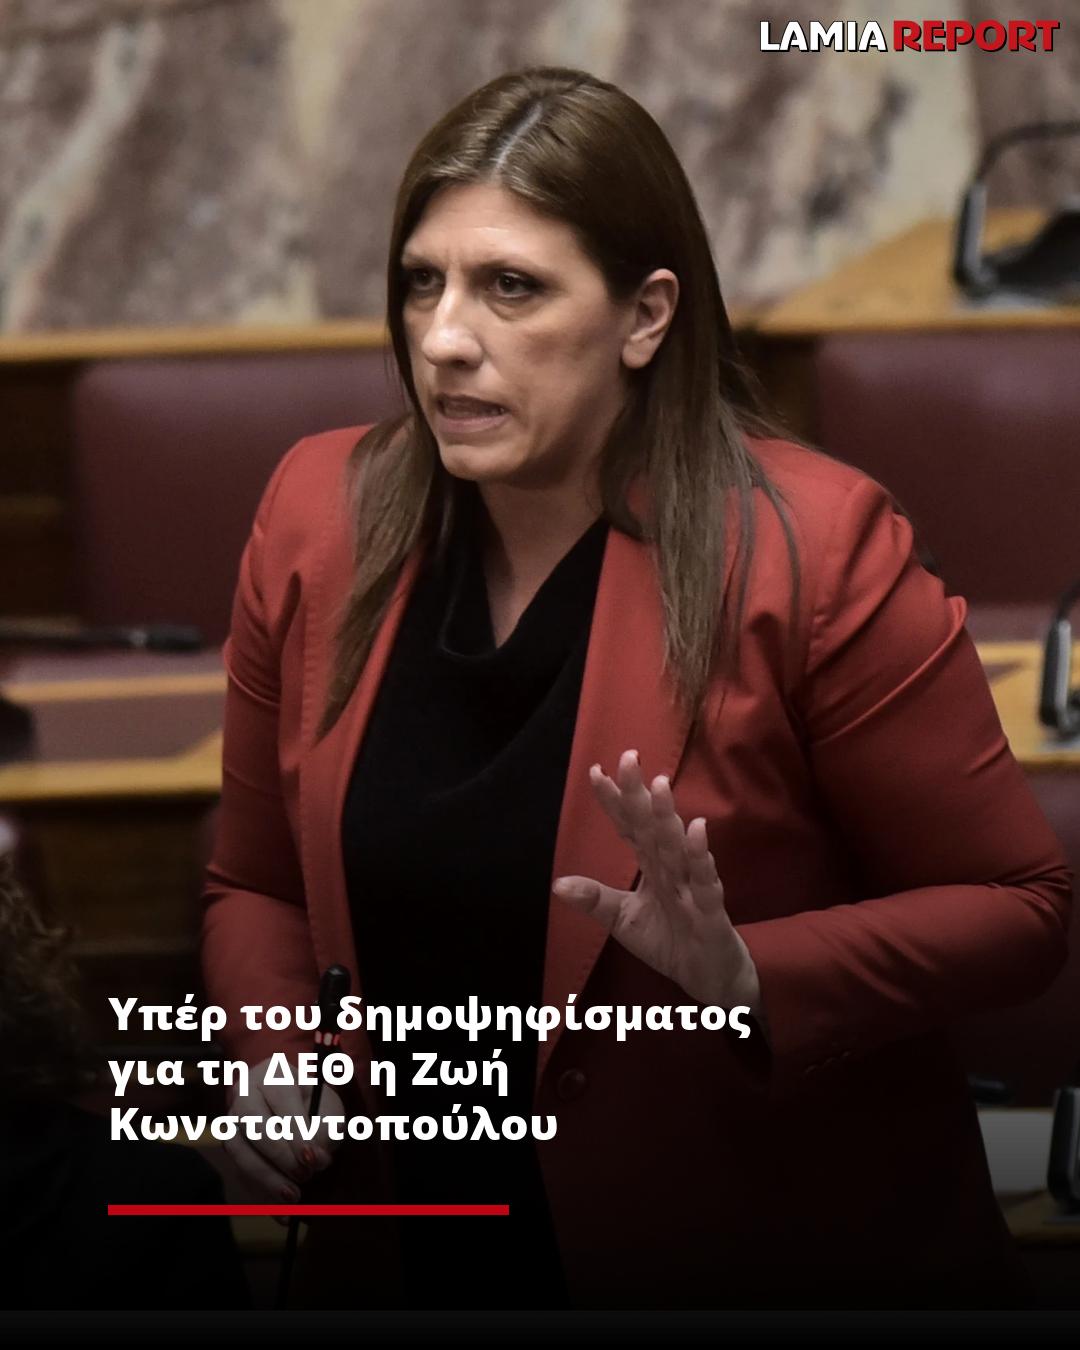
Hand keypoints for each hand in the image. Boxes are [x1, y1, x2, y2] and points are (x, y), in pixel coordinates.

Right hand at [223, 1057, 344, 1208]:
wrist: (299, 1114)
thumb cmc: (317, 1109)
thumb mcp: (331, 1112)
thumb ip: (326, 1130)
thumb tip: (315, 1159)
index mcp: (274, 1073)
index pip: (279, 1095)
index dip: (294, 1127)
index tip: (312, 1156)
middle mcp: (246, 1093)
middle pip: (252, 1122)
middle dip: (279, 1154)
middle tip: (305, 1176)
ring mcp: (233, 1122)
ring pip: (240, 1150)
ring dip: (267, 1178)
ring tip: (295, 1197)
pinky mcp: (233, 1150)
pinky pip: (241, 1174)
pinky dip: (262, 1196)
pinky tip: (284, 1214)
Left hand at [553, 750, 762, 1015]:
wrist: (709, 980)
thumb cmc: (670, 941)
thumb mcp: (624, 921)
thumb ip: (596, 900)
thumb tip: (556, 884)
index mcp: (651, 866)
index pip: (629, 827)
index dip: (614, 801)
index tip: (595, 771)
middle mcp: (671, 868)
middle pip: (652, 826)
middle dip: (639, 794)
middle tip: (628, 757)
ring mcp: (692, 886)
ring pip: (677, 847)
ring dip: (667, 816)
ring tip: (659, 784)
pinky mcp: (710, 911)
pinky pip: (705, 882)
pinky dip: (700, 859)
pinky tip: (696, 831)